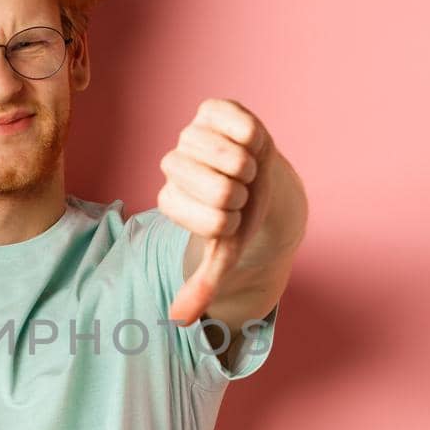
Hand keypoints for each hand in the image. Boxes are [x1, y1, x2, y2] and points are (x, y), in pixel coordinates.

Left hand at [157, 98, 276, 325]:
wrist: (259, 176)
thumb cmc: (239, 213)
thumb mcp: (224, 251)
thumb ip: (202, 284)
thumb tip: (179, 320)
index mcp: (170, 200)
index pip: (215, 221)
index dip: (236, 222)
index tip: (231, 216)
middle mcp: (172, 164)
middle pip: (223, 190)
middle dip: (245, 196)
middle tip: (240, 190)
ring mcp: (190, 134)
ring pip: (233, 158)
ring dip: (251, 168)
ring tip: (244, 168)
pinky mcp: (212, 109)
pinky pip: (243, 125)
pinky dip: (256, 139)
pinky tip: (249, 143)